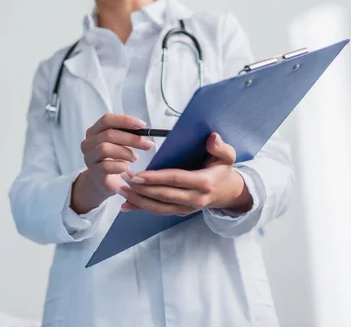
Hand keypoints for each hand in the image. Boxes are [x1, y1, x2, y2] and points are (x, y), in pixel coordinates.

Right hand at [70, 114, 155, 213]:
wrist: (104, 182)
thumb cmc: (114, 159)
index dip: (125, 120)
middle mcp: (88, 143)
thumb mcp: (121, 144)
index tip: (142, 125)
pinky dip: (121, 166)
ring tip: (135, 158)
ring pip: (105, 148)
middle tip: (147, 144)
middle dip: (131, 138)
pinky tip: (126, 168)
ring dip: (125, 152)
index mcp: (94, 131)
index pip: (107, 119)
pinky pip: (107, 166)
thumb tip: (147, 132)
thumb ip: (129, 135)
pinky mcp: (94, 173)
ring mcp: (89, 158)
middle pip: (108, 134)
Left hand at [119, 133, 252, 215]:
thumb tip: (212, 137)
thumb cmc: (223, 170)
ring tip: (120, 189)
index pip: (175, 179)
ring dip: (137, 200)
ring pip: (158, 207)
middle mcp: (194, 199)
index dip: (155, 178)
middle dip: (141, 188)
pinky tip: (125, 205)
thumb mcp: (228, 156)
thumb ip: (221, 147)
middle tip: (124, 178)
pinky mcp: (179, 212)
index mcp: (204, 183)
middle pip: (163, 195)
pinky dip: (141, 209)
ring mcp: (186, 208)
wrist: (229, 193)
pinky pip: (158, 211)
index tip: (137, 174)